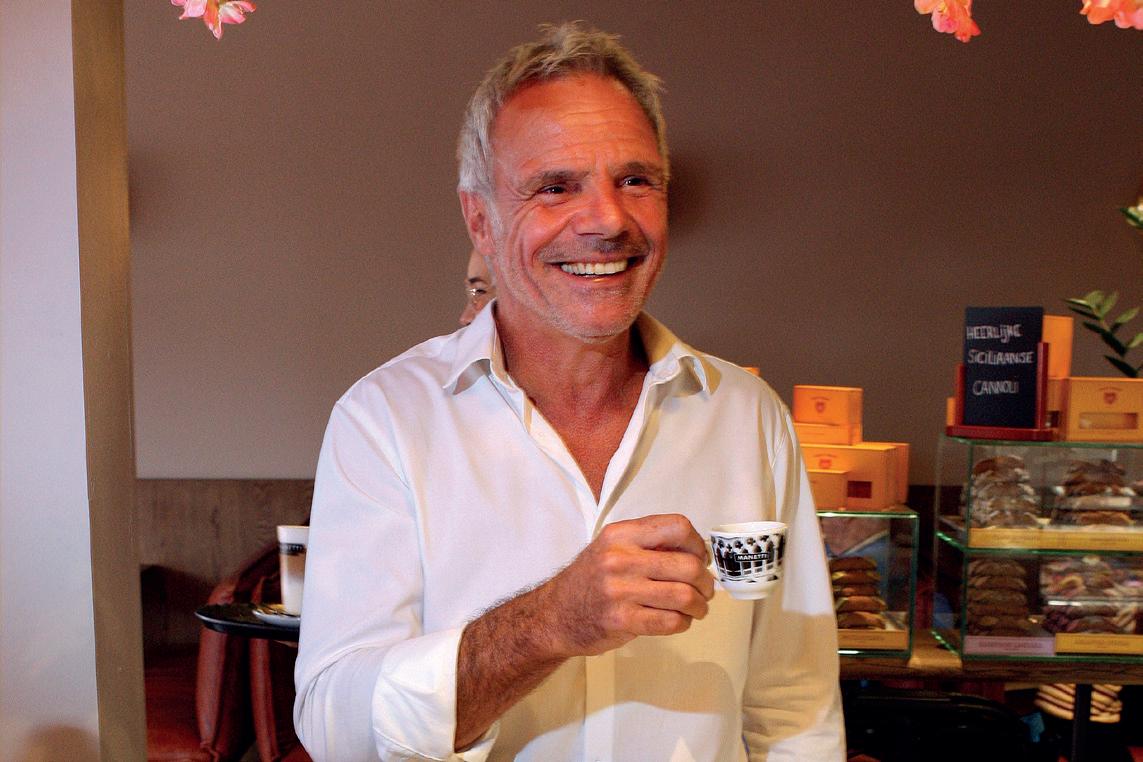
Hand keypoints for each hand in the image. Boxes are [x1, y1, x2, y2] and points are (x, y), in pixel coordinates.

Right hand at [539, 513, 714, 656]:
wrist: (554, 615)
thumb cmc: (589, 581)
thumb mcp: (611, 549)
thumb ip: (647, 545)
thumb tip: (696, 553)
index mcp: (620, 535)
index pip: (676, 527)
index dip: (697, 544)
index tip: (700, 557)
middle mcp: (619, 559)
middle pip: (687, 566)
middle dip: (706, 581)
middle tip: (706, 589)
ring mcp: (620, 591)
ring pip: (683, 596)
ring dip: (699, 605)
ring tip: (697, 607)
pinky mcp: (622, 621)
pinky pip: (670, 622)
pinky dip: (683, 622)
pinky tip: (679, 620)